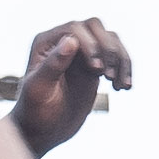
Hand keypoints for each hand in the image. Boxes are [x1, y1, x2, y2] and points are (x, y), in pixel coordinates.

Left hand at [11, 20, 135, 157]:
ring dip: (120, 59)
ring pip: (110, 39)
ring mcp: (81, 53)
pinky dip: (125, 68)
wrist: (41, 131)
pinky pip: (115, 56)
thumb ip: (53, 65)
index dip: (90, 45)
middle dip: (107, 48)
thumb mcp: (39, 90)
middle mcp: (64, 42)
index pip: (75, 29)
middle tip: (108, 76)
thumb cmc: (33, 112)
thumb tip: (71, 41)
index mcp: (46, 42)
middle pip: (95, 26)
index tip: (97, 71)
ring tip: (119, 86)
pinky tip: (124, 87)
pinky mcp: (94, 66)